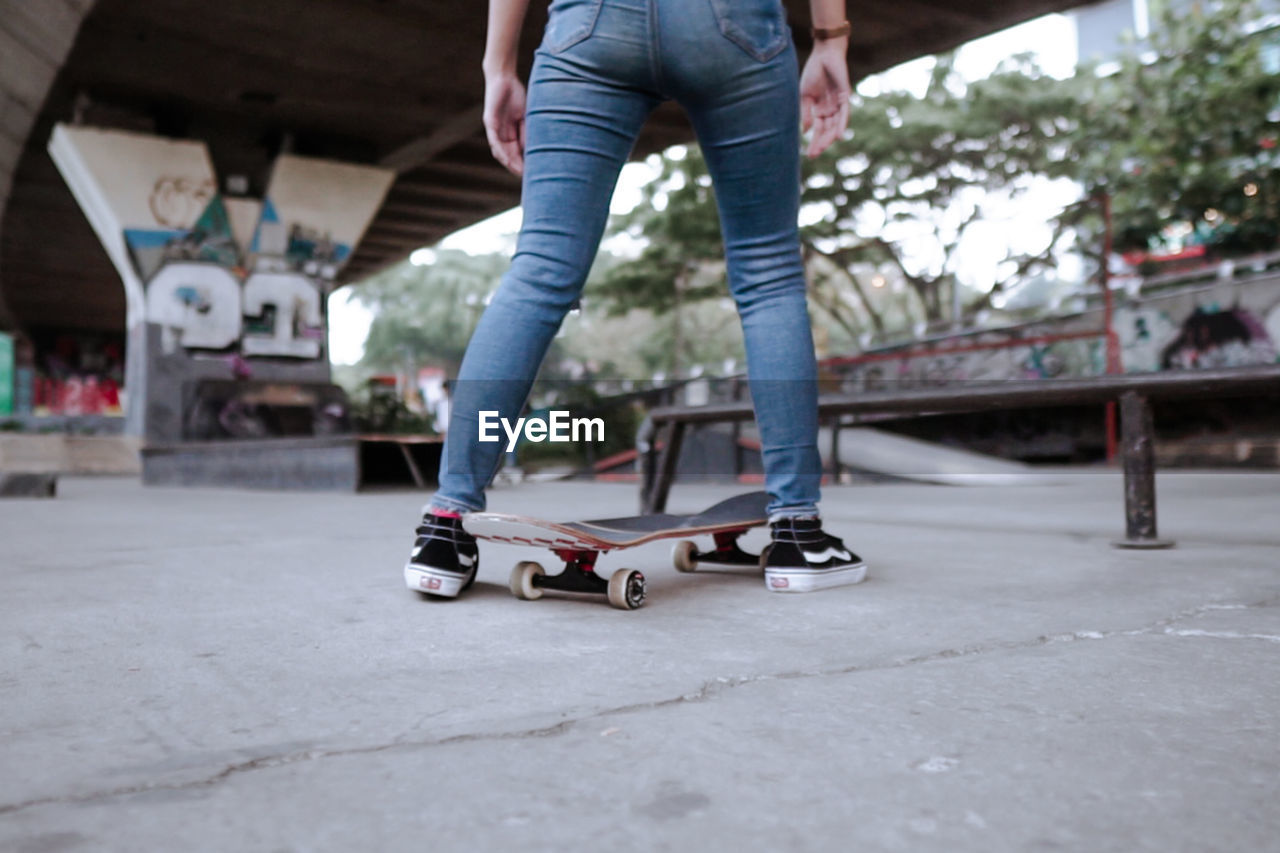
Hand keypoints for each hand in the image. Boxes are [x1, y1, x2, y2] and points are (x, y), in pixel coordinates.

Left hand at [484, 71, 526, 175]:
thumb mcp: (525, 117)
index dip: (523, 164)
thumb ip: (526, 132)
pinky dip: (500, 149)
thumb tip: (529, 150)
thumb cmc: (516, 95)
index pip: (516, 153)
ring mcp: (494, 129)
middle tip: (526, 178)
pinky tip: (506, 158)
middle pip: (507, 156)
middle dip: (516, 167)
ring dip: (508, 162)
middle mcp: (500, 134)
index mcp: (510, 134)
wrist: (504, 77)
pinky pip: (493, 139)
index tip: (533, 174)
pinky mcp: (489, 121)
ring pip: (499, 151)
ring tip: (518, 171)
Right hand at [799, 41, 850, 157]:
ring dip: (830, 137)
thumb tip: (806, 131)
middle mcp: (831, 109)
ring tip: (822, 148)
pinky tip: (840, 136)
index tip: (809, 154)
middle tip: (814, 155)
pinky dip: (842, 125)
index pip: (818, 129)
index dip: (814, 141)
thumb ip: (806, 113)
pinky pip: (844, 113)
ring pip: (836, 125)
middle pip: (827, 130)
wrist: (824, 53)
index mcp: (821, 109)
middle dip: (821, 142)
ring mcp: (839, 104)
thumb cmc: (814, 71)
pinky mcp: (845, 96)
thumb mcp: (805, 96)